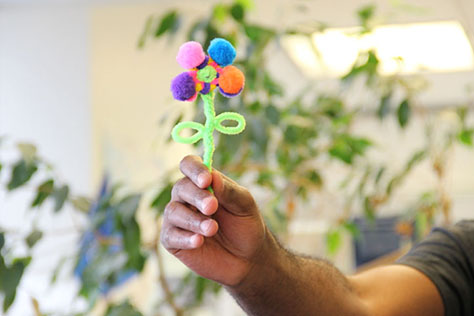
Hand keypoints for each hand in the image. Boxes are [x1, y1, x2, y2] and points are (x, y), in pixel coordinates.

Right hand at [160, 155, 267, 285]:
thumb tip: (212, 176)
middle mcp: (187, 197)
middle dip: (197, 196)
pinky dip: (184, 237)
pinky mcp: (173, 241)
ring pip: (173, 211)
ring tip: (212, 229)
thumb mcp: (244, 205)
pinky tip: (199, 241)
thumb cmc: (246, 225)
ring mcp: (178, 218)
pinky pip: (170, 235)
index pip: (189, 165)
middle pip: (181, 187)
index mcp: (203, 182)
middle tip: (212, 206)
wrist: (248, 258)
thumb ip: (229, 191)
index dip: (194, 169)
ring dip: (193, 220)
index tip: (206, 180)